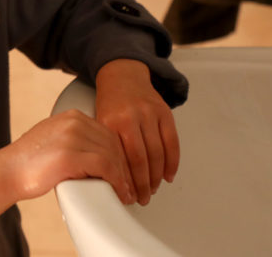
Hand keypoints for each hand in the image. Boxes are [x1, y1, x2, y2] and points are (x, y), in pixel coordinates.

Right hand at [3, 109, 135, 203]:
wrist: (6, 172)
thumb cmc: (28, 162)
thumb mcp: (55, 139)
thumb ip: (76, 139)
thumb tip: (102, 154)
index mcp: (71, 116)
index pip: (108, 132)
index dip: (121, 154)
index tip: (127, 172)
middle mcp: (73, 121)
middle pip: (114, 143)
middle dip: (126, 166)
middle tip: (132, 186)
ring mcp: (71, 137)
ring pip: (113, 155)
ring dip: (125, 177)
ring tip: (128, 193)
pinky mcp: (70, 155)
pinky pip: (106, 167)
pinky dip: (118, 182)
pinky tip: (120, 192)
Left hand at [94, 59, 179, 204]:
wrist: (121, 74)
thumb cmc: (109, 102)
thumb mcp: (98, 122)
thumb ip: (105, 146)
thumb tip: (110, 179)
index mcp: (110, 122)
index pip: (121, 160)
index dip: (126, 181)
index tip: (126, 196)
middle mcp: (131, 117)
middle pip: (141, 160)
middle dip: (143, 184)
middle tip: (142, 198)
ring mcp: (149, 114)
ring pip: (158, 153)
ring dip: (157, 176)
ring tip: (153, 189)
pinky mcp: (164, 111)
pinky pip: (172, 142)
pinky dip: (172, 162)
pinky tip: (168, 175)